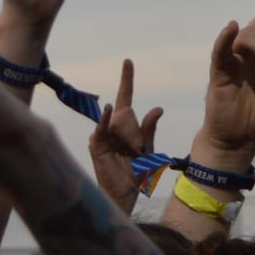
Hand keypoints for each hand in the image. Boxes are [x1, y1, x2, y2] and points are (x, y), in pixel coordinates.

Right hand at [88, 59, 163, 212]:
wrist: (127, 193)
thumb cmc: (138, 172)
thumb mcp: (149, 149)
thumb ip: (150, 129)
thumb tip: (158, 108)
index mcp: (127, 124)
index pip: (126, 96)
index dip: (127, 79)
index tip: (128, 61)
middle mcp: (113, 126)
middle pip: (126, 114)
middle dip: (135, 133)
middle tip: (139, 150)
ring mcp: (103, 135)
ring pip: (118, 123)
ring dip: (129, 139)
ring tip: (132, 153)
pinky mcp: (97, 145)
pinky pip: (101, 128)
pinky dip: (105, 119)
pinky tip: (108, 110)